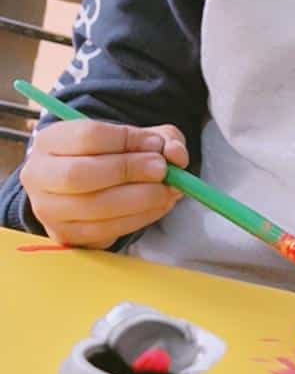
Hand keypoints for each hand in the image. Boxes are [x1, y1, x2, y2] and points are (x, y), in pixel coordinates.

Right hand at [20, 119, 188, 248]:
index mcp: (49, 140)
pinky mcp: (66, 236)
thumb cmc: (110, 157)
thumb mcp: (136, 139)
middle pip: (80, 174)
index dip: (126, 140)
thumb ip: (160, 139)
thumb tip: (175, 154)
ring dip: (139, 199)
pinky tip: (157, 206)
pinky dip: (138, 219)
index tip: (156, 144)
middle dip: (128, 171)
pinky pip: (104, 231)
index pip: (86, 136)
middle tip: (162, 170)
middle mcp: (39, 175)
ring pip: (93, 207)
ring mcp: (49, 210)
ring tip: (167, 190)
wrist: (86, 187)